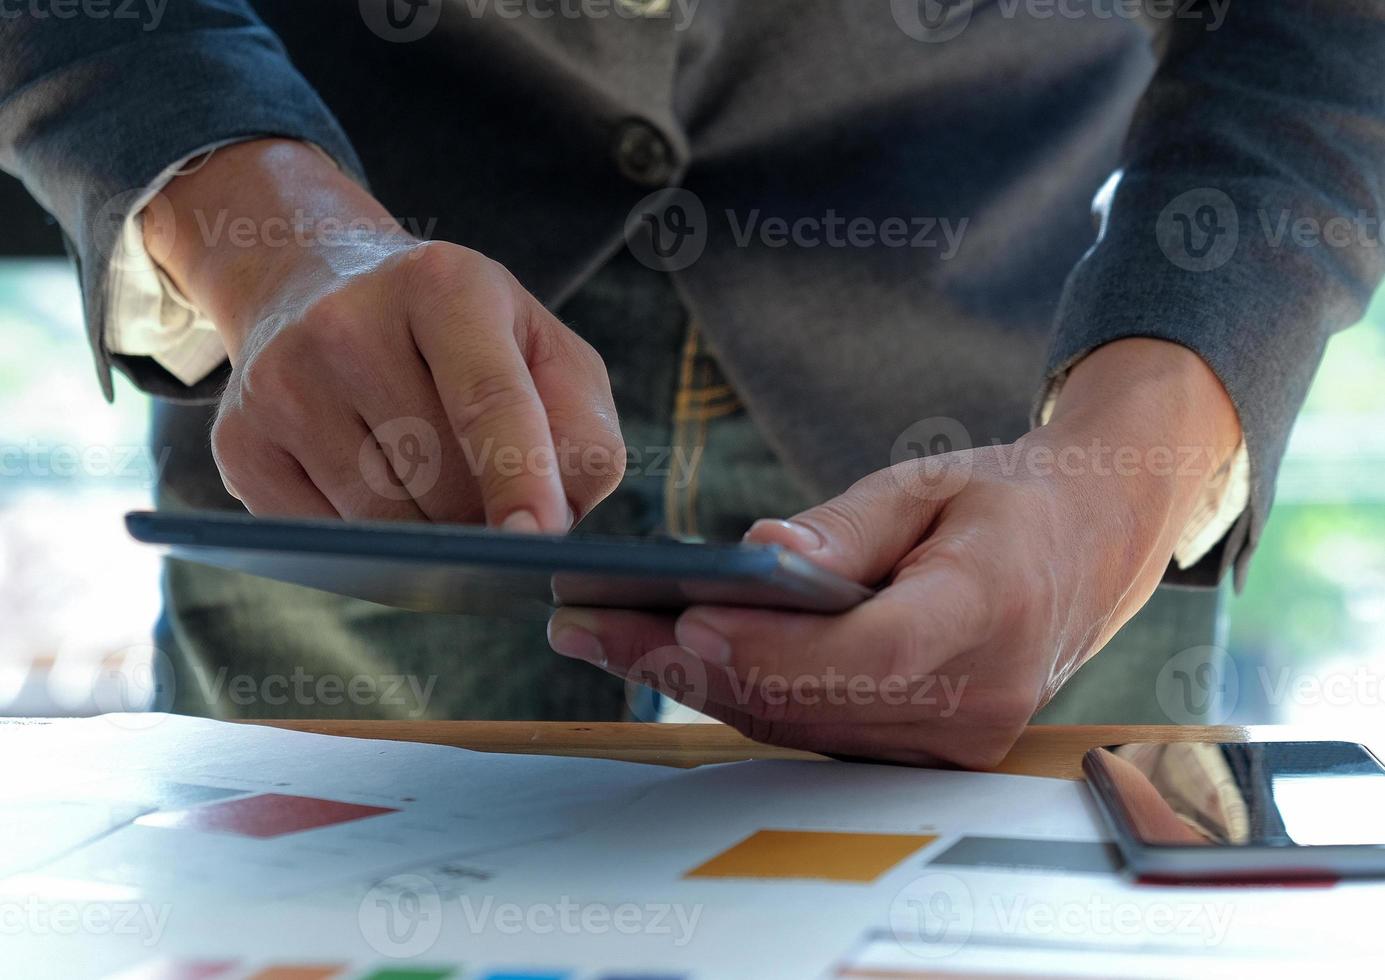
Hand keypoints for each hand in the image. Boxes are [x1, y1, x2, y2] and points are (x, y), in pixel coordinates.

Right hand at [144, 140, 623, 527]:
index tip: (540, 537)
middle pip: (442, 482)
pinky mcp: (239, 444)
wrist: (317, 285)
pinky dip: (369, 546)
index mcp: (444, 286)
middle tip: (492, 490)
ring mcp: (280, 385)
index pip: (489, 399)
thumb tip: (562, 514)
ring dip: (430, 536)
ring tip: (432, 481)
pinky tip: (376, 492)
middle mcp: (346, 325)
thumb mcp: (540, 347)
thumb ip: (581, 426)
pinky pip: (326, 541)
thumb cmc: (459, 333)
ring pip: (384, 524)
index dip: (519, 475)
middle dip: (484, 515)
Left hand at [547, 339, 1241, 767]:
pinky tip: (668, 660)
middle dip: (688, 665)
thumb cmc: (1004, 502)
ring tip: (601, 638)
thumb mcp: (928, 482)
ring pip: (798, 726)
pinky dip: (738, 695)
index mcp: (989, 610)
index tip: (687, 622)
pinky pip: (814, 732)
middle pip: (811, 701)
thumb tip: (758, 558)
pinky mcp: (923, 753)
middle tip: (586, 627)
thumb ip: (843, 528)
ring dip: (694, 686)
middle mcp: (976, 697)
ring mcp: (953, 740)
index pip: (871, 652)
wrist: (1086, 549)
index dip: (776, 648)